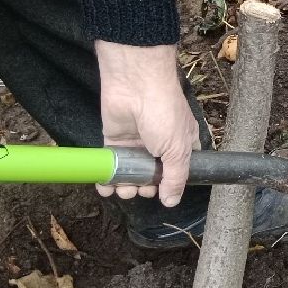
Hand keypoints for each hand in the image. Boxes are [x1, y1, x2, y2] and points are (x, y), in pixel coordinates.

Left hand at [93, 41, 198, 206]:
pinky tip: (106, 188)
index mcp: (182, 145)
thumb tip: (171, 201)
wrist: (136, 86)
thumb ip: (175, 178)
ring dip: (126, 186)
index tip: (162, 194)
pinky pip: (113, 165)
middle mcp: (160, 146)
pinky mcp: (116, 141)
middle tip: (142, 189)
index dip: (170, 185)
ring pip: (132, 173)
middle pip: (153, 176)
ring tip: (124, 189)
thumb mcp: (178, 149)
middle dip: (146, 188)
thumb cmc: (164, 113)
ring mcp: (137, 143)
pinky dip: (108, 178)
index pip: (178, 171)